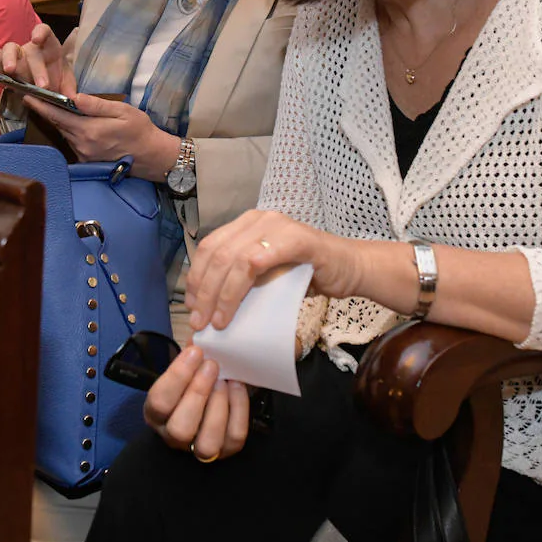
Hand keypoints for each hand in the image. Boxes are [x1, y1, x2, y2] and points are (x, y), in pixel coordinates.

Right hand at [0, 23, 75, 95]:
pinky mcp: (4, 65)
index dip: (39, 32)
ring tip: (9, 70)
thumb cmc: (58, 79)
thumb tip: (74, 100)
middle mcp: (31, 48)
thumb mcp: (68, 83)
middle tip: (43, 85)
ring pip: (8, 50)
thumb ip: (70, 88)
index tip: (36, 39)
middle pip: (31, 51)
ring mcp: (16, 55)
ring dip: (8, 59)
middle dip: (37, 68)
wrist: (49, 87)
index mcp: (49, 45)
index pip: (44, 31)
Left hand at [25, 93, 179, 179]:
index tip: (27, 95)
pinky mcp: (86, 160)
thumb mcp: (122, 111)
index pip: (58, 116)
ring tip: (49, 105)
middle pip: (58, 125)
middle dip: (45, 111)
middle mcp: (82, 145)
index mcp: (89, 130)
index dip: (41, 105)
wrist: (151, 156)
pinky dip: (68, 130)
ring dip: (57, 120)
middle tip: (34, 96)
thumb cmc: (140, 130)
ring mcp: (83, 154)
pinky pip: (72, 141)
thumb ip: (96, 105)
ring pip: (64, 133)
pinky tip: (69, 121)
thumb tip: (74, 98)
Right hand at [142, 345, 250, 461]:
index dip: (177, 377)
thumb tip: (200, 340)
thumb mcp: (181, 370)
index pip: (159, 402)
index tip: (195, 351)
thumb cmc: (189, 380)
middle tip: (211, 365)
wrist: (207, 398)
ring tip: (224, 379)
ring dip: (218, 405)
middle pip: (181, 428)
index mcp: (155, 414)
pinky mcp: (225, 451)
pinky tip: (236, 386)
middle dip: (198, 393)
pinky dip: (239, 409)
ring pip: (207, 442)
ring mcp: (199, 448)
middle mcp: (173, 436)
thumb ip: (186, 359)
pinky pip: (234, 437)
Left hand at [186, 210, 359, 332]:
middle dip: (203, 291)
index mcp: (247, 224)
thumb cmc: (308, 274)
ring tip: (215, 322)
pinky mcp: (295, 240)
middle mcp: (258, 219)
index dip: (196, 277)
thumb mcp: (267, 274)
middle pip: (216, 253)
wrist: (349, 268)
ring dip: (218, 295)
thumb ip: (242, 278)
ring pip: (232, 259)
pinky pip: (256, 262)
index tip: (192, 306)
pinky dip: (237, 290)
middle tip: (199, 321)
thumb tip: (209, 305)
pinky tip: (231, 311)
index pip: (209, 246)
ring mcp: (277, 226)